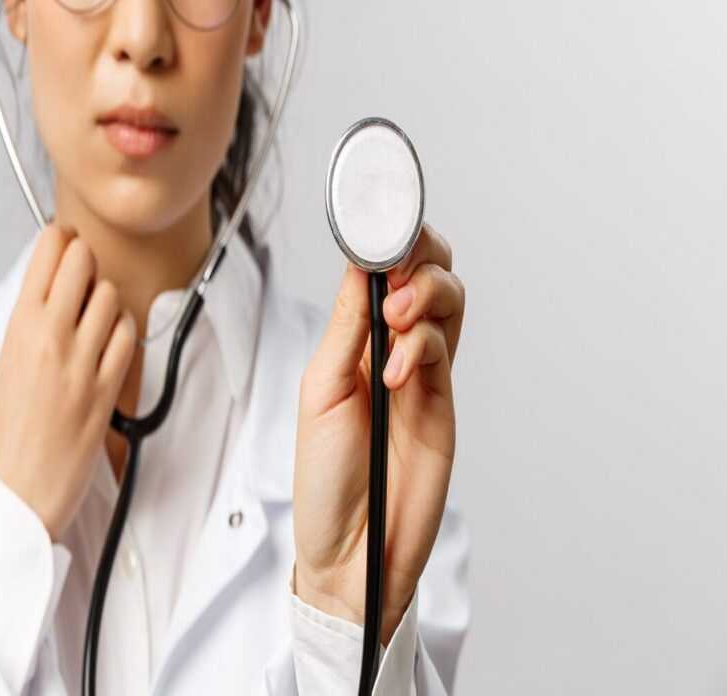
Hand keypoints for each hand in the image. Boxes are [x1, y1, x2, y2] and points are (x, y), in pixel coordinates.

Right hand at [0, 224, 137, 540]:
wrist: (19, 487)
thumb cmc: (9, 431)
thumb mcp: (5, 361)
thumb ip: (31, 321)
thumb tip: (54, 282)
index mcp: (18, 327)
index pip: (47, 253)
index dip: (61, 239)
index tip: (65, 241)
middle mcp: (50, 337)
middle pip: (83, 261)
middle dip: (85, 260)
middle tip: (82, 273)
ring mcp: (81, 361)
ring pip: (111, 295)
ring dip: (107, 299)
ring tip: (95, 317)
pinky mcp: (106, 387)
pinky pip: (128, 336)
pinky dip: (123, 331)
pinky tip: (111, 342)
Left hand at [293, 223, 464, 645]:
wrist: (350, 549)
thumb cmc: (326, 477)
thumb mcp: (321, 390)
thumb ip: (347, 328)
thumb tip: (360, 264)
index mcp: (352, 340)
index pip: (375, 270)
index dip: (383, 240)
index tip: (381, 218)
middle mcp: (390, 348)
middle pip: (423, 273)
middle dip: (416, 256)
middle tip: (394, 273)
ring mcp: (422, 374)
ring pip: (445, 303)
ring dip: (423, 293)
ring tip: (395, 316)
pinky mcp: (443, 402)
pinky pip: (443, 350)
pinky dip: (423, 344)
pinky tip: (396, 369)